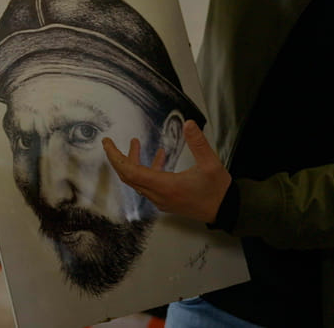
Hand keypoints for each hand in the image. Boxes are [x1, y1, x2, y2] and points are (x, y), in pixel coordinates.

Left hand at [102, 120, 231, 224]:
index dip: (117, 157)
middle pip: (129, 177)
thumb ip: (198, 142)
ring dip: (134, 162)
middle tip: (110, 143)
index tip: (107, 143)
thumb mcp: (210, 163)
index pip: (131, 172)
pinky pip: (149, 185)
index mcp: (166, 186)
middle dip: (119, 158)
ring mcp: (162, 200)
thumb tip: (189, 124)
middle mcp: (159, 195)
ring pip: (138, 181)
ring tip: (136, 143)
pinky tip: (160, 157)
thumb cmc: (217, 189)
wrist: (225, 210)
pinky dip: (148, 170)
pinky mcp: (167, 200)